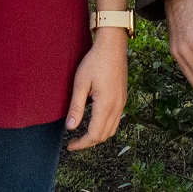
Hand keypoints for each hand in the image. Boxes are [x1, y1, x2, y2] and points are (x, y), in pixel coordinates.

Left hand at [65, 27, 128, 149]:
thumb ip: (76, 107)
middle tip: (74, 142)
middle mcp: (117, 106)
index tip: (70, 145)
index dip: (82, 143)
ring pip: (111, 129)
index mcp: (106, 105)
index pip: (94, 134)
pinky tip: (94, 122)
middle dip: (88, 142)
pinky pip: (116, 120)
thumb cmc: (94, 62)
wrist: (112, 46)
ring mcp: (122, 103)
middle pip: (104, 135)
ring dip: (97, 136)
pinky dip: (105, 127)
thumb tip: (70, 127)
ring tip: (83, 135)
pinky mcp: (123, 98)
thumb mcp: (80, 83)